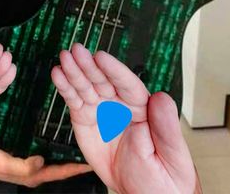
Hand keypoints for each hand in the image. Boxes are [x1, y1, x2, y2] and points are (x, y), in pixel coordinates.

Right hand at [0, 146, 91, 187]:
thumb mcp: (4, 164)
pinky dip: (55, 144)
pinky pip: (45, 149)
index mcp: (33, 175)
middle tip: (92, 149)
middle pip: (60, 166)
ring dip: (67, 152)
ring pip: (54, 157)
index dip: (76, 169)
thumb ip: (23, 166)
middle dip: (75, 160)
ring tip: (81, 141)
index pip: (60, 172)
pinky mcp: (25, 152)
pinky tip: (59, 135)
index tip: (92, 163)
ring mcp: (30, 161)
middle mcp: (35, 169)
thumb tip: (42, 161)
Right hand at [51, 43, 197, 193]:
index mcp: (143, 107)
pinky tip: (58, 74)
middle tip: (77, 50)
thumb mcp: (171, 155)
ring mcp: (101, 110)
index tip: (101, 57)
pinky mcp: (85, 120)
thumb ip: (166, 126)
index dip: (114, 70)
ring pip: (86, 86)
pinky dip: (65, 87)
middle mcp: (120, 104)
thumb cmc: (163, 177)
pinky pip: (74, 101)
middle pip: (103, 80)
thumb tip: (162, 97)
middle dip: (89, 65)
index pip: (128, 84)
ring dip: (74, 71)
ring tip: (64, 57)